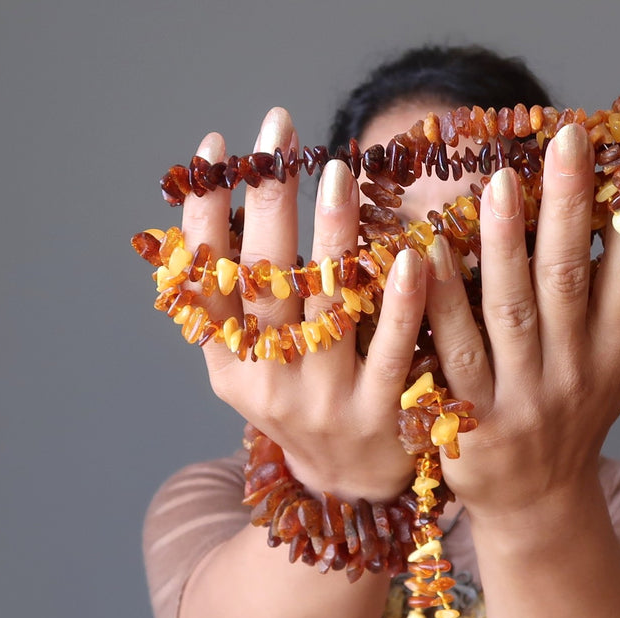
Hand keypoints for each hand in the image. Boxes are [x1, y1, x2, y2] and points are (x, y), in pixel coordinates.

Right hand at [182, 108, 427, 499]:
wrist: (350, 486)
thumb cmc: (304, 403)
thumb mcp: (254, 367)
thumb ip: (240, 307)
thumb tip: (223, 213)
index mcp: (230, 363)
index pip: (207, 276)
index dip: (207, 209)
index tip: (219, 146)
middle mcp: (267, 381)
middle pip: (263, 278)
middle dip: (268, 198)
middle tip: (281, 128)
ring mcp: (324, 400)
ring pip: (324, 306)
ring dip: (331, 235)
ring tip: (338, 173)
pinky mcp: (379, 414)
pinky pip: (390, 349)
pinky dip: (398, 300)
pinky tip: (413, 252)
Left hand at [424, 123, 619, 518]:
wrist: (535, 503)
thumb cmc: (573, 415)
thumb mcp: (615, 366)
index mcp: (613, 354)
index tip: (617, 156)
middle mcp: (572, 374)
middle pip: (567, 282)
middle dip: (567, 209)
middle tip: (564, 142)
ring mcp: (518, 399)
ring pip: (509, 312)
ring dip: (503, 245)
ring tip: (500, 184)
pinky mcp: (467, 419)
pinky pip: (449, 351)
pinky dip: (438, 301)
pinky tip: (424, 252)